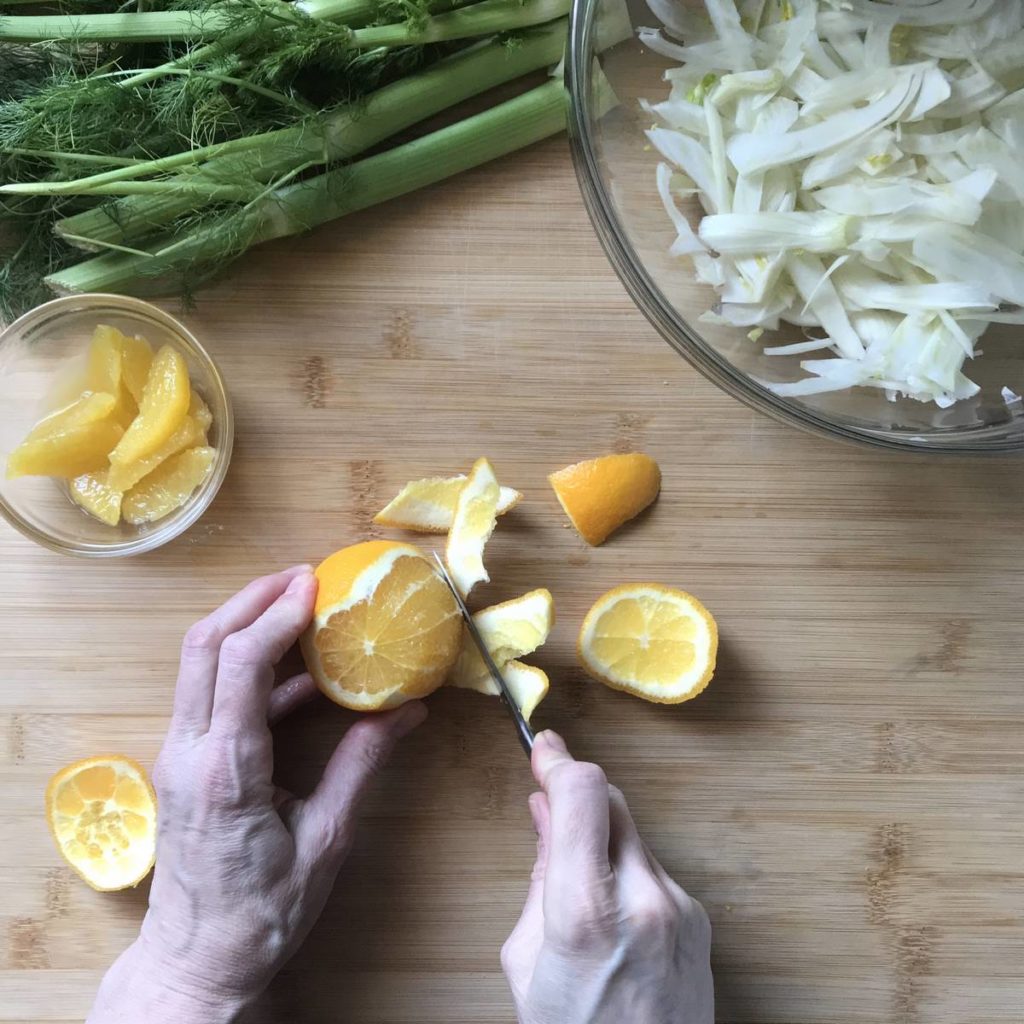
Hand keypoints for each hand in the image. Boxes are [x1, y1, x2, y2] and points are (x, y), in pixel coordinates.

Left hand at [87, 565, 426, 1023]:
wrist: (196, 962)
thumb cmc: (262, 914)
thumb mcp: (326, 841)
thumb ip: (361, 766)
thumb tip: (408, 713)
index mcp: (227, 770)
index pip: (240, 665)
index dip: (277, 616)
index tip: (315, 587)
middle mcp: (191, 751)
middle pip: (204, 645)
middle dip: (251, 599)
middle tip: (303, 578)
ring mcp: (179, 755)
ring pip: (199, 664)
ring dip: (245, 625)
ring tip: (300, 607)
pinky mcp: (185, 763)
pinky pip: (210, 695)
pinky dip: (249, 669)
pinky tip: (299, 674)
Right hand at [502, 731, 713, 1023]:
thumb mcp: (528, 962)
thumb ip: (541, 877)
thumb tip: (544, 815)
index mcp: (587, 912)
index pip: (582, 794)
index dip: (558, 761)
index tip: (541, 748)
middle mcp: (644, 900)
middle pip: (612, 799)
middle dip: (577, 791)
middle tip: (549, 790)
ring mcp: (680, 909)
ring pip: (632, 833)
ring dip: (600, 834)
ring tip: (575, 870)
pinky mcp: (700, 919)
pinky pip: (653, 868)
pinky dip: (626, 868)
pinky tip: (610, 905)